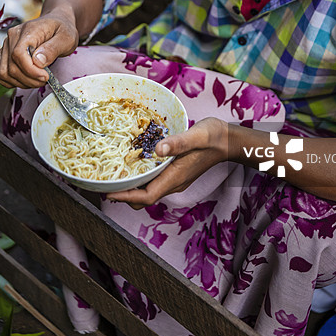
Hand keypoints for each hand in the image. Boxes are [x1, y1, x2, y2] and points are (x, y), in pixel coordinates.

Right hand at [0, 7, 79, 88]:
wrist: (57, 22)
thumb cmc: (62, 29)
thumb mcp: (67, 38)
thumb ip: (53, 48)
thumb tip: (38, 61)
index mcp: (28, 30)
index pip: (18, 54)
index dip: (30, 70)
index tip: (45, 76)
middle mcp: (13, 36)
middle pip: (11, 67)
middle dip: (29, 79)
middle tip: (45, 79)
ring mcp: (6, 45)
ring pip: (4, 73)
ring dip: (21, 82)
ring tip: (37, 80)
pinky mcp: (4, 54)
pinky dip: (12, 81)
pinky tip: (26, 79)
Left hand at [106, 117, 227, 207]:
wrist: (229, 141)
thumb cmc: (213, 137)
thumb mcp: (196, 135)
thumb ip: (178, 142)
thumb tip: (157, 149)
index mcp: (176, 177)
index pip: (146, 196)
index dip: (126, 197)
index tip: (108, 193)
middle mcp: (174, 183)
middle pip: (144, 199)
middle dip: (124, 196)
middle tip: (105, 183)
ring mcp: (176, 179)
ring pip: (149, 192)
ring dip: (132, 188)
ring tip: (115, 175)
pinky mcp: (177, 173)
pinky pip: (155, 182)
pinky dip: (141, 178)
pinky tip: (134, 165)